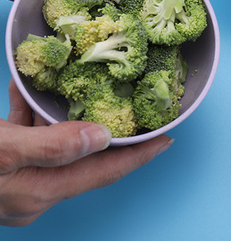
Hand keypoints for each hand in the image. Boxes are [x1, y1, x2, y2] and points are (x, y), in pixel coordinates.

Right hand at [0, 80, 172, 226]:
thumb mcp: (2, 151)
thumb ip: (51, 146)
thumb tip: (101, 136)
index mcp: (41, 190)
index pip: (105, 171)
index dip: (139, 155)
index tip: (166, 139)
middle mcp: (35, 189)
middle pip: (88, 157)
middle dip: (112, 132)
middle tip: (138, 109)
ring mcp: (20, 179)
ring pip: (59, 142)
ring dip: (69, 115)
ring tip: (90, 88)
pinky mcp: (4, 167)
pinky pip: (31, 136)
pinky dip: (34, 114)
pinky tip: (32, 92)